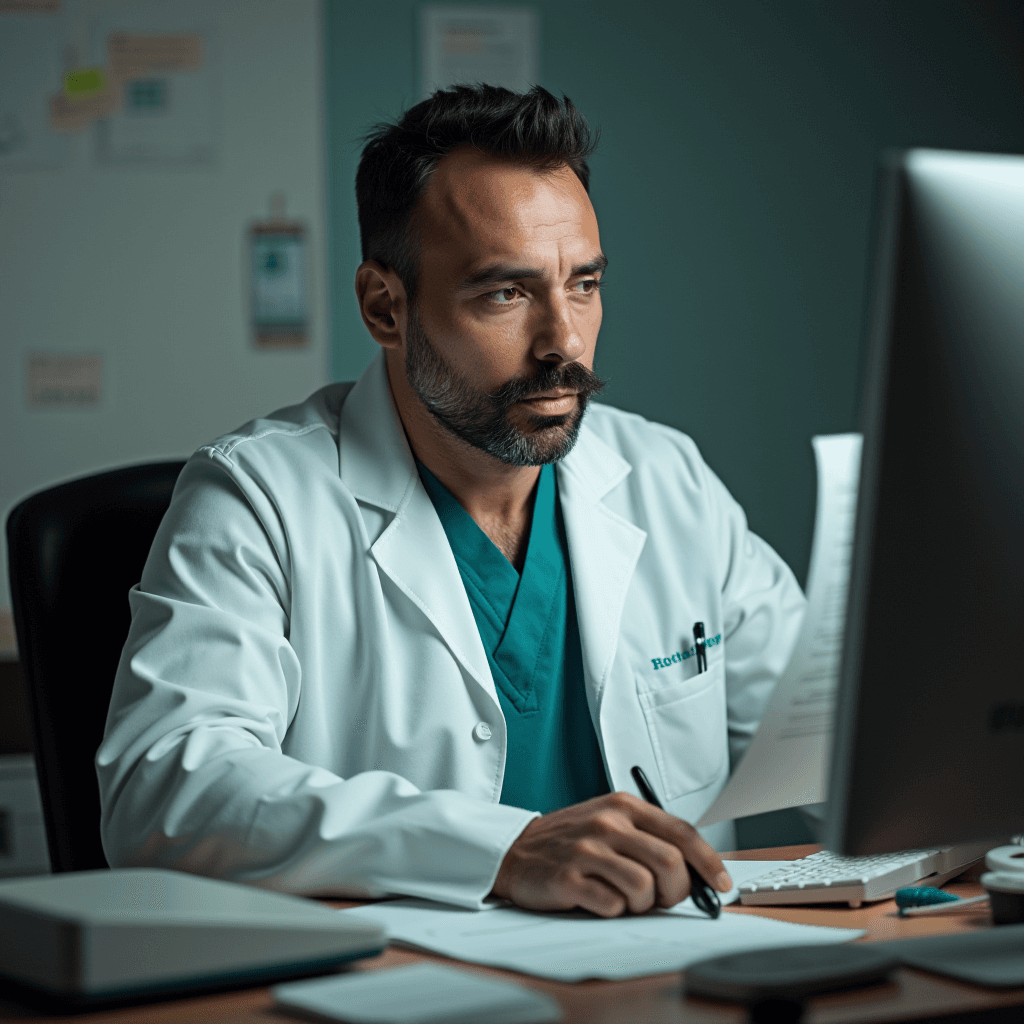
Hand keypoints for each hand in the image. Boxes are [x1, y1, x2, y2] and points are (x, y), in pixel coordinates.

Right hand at [491, 791, 731, 917]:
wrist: (515, 849)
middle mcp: (608, 823)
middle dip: (676, 891)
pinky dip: (612, 910)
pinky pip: (613, 906)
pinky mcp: (569, 877)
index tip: (722, 884)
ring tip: (622, 896)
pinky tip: (597, 898)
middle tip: (661, 898)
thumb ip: (649, 838)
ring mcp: (588, 850)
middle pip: (670, 864)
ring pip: (645, 888)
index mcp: (624, 806)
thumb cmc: (571, 840)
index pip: (682, 832)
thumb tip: (697, 873)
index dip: (709, 862)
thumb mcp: (610, 823)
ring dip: (641, 903)